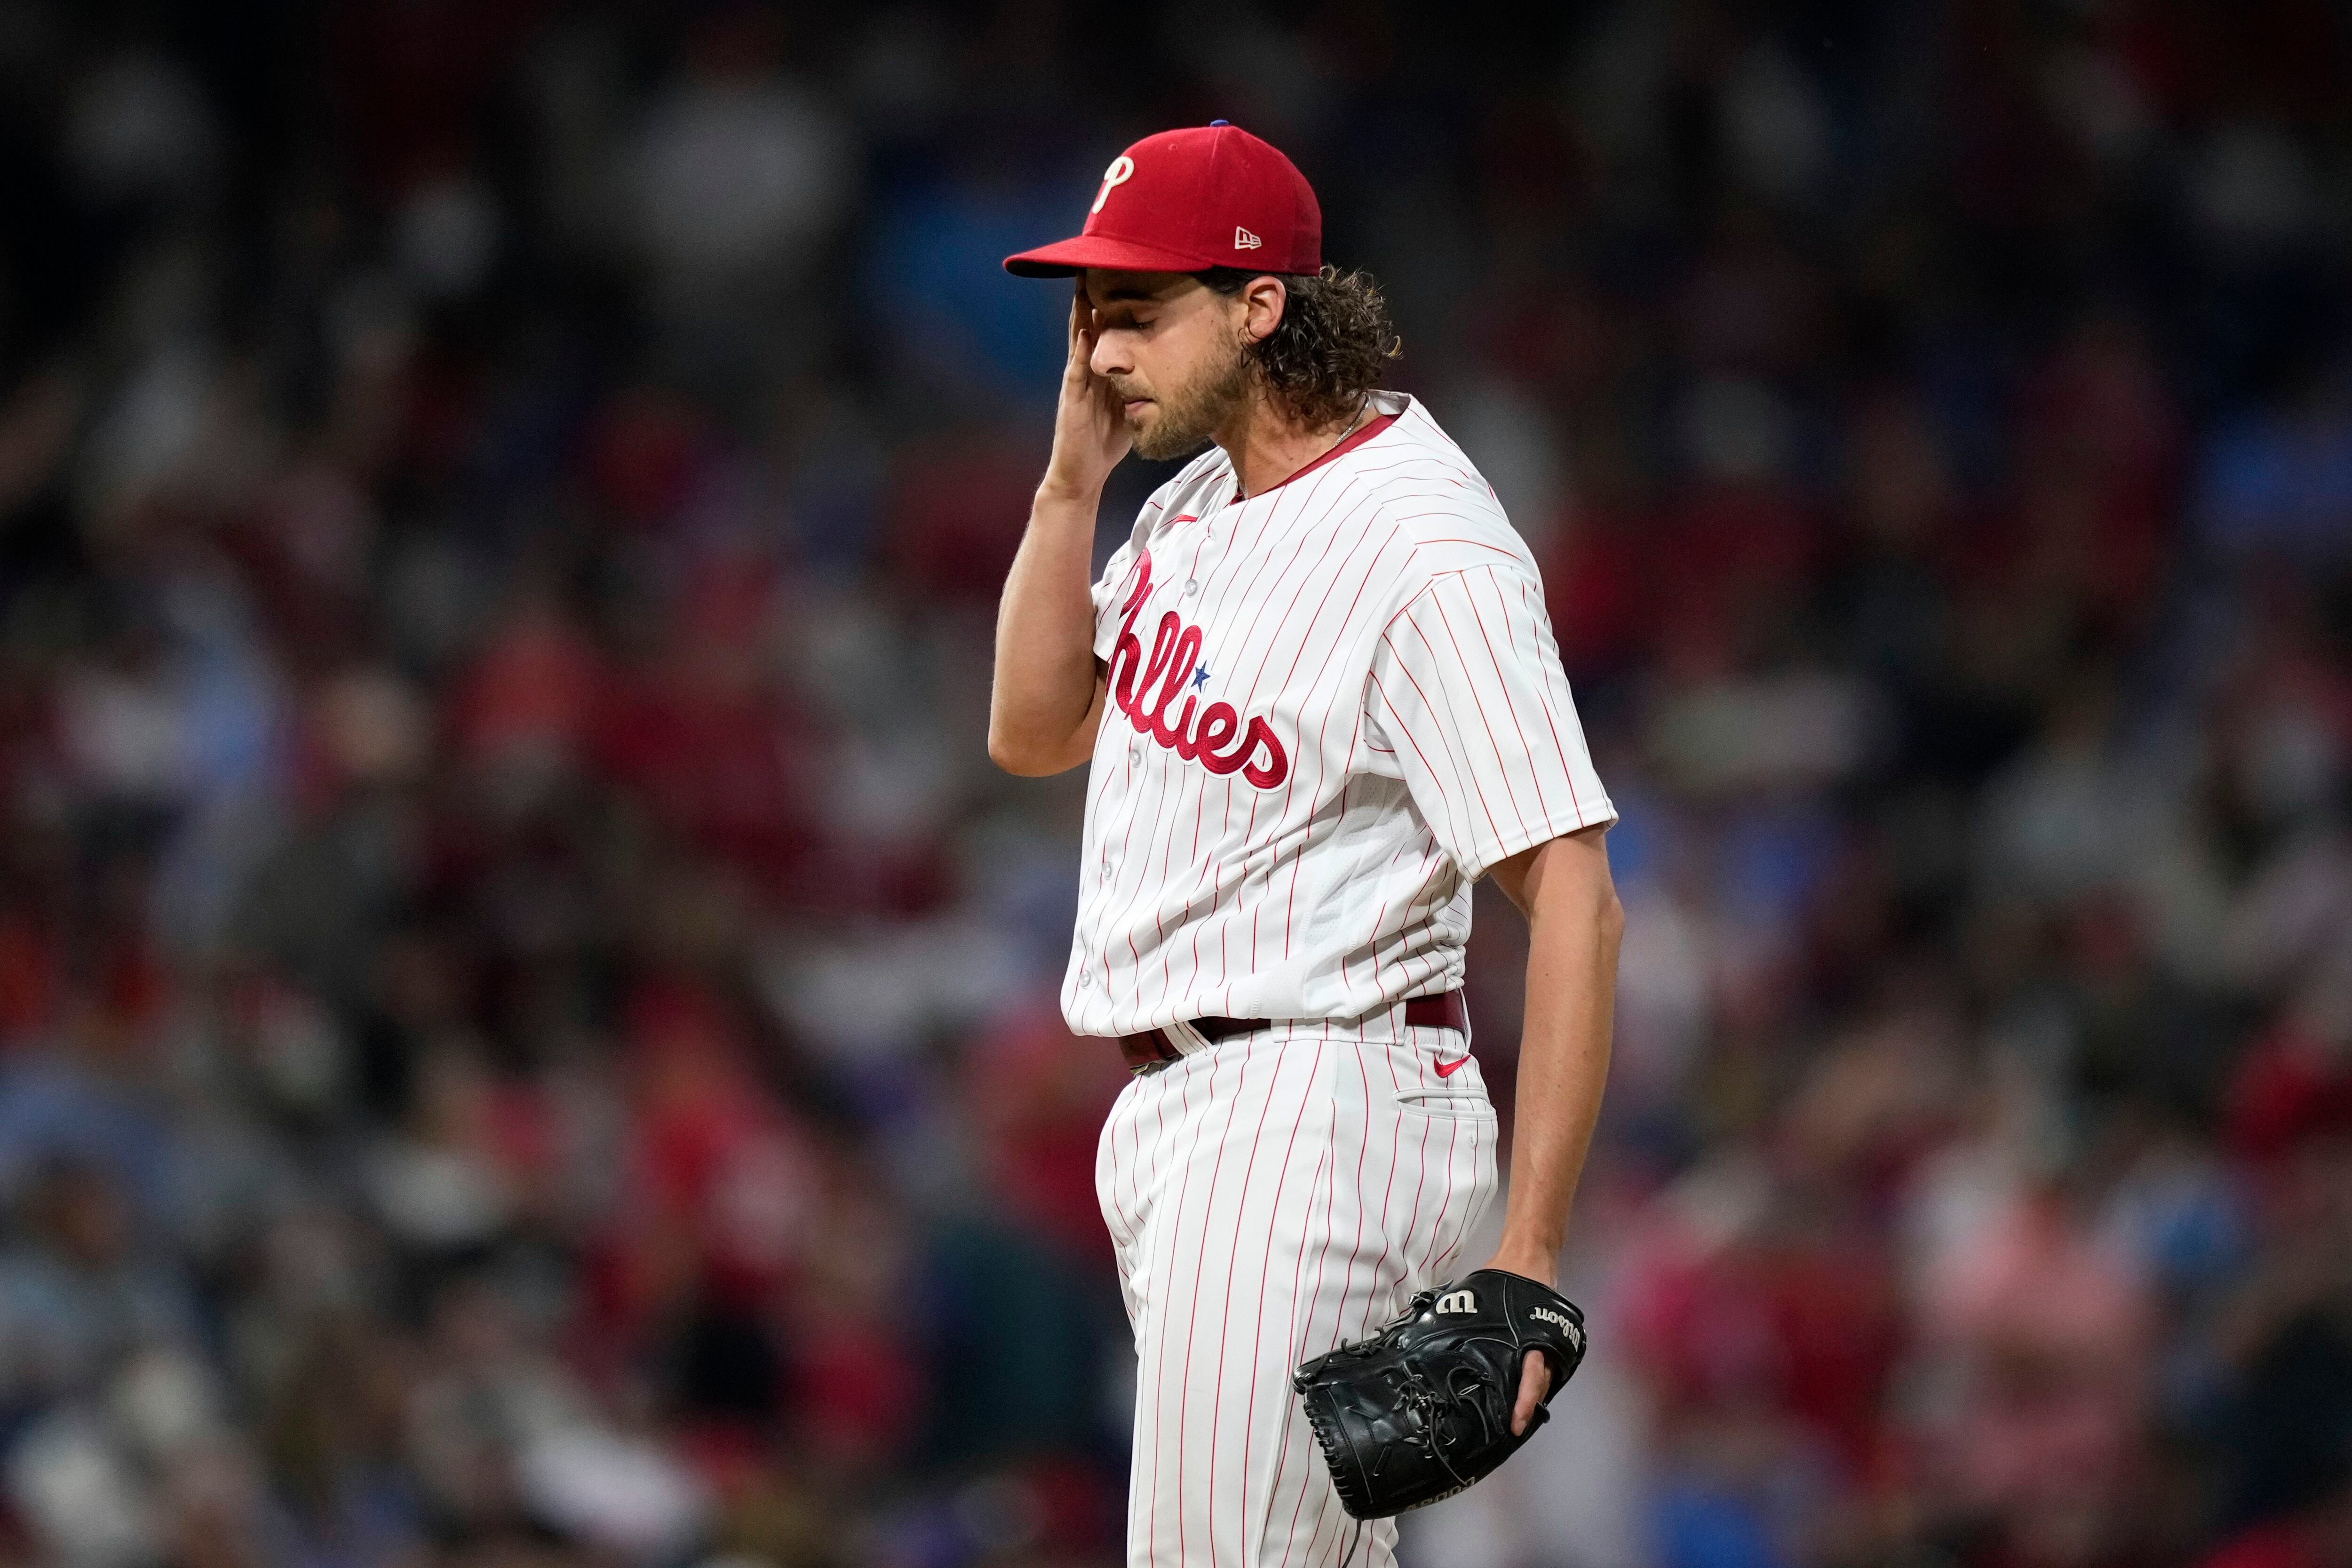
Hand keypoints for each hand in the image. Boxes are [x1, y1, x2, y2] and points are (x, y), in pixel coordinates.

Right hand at [1041, 281, 1131, 499]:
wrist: (1082, 475)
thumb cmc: (1106, 442)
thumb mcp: (1131, 405)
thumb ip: (1143, 384)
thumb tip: (1171, 371)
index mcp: (1101, 370)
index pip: (1106, 329)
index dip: (1112, 302)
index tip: (1123, 273)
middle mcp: (1086, 370)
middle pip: (1089, 324)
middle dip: (1092, 295)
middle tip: (1098, 262)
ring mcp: (1077, 383)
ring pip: (1079, 340)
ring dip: (1081, 313)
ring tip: (1084, 283)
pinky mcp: (1071, 401)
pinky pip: (1076, 371)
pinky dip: (1081, 350)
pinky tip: (1085, 331)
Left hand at [1476, 1247, 1558, 1435]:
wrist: (1530, 1258)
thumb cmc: (1503, 1278)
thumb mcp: (1480, 1295)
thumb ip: (1464, 1316)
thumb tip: (1428, 1327)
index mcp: (1531, 1336)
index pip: (1532, 1376)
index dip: (1523, 1402)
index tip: (1515, 1424)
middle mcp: (1544, 1345)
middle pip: (1538, 1385)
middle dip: (1523, 1408)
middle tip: (1506, 1432)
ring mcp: (1550, 1345)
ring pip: (1541, 1380)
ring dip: (1527, 1398)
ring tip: (1509, 1422)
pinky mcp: (1547, 1343)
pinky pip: (1539, 1368)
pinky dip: (1529, 1383)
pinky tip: (1514, 1395)